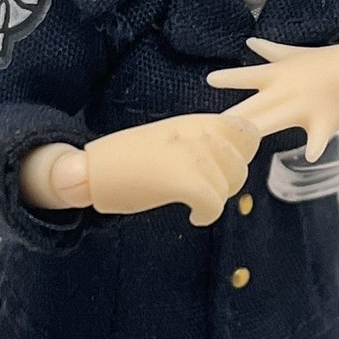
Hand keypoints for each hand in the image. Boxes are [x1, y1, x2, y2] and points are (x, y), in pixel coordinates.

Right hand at [84, 113, 258, 225]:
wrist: (92, 170)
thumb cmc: (129, 160)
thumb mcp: (171, 139)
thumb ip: (202, 143)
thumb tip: (232, 159)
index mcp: (195, 121)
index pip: (246, 130)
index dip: (244, 153)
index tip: (224, 168)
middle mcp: (197, 133)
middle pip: (241, 163)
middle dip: (230, 182)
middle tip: (208, 191)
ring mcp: (191, 155)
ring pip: (229, 185)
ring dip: (217, 199)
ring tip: (197, 203)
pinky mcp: (182, 180)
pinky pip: (214, 203)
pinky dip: (206, 215)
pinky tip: (194, 217)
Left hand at [207, 38, 338, 161]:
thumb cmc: (326, 62)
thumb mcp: (295, 54)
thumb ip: (271, 52)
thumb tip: (250, 43)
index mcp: (279, 75)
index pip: (248, 76)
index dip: (228, 78)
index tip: (209, 80)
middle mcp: (287, 91)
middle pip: (254, 105)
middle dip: (232, 116)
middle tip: (209, 126)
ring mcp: (305, 106)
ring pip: (277, 120)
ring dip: (260, 129)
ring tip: (244, 140)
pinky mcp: (325, 121)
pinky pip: (318, 137)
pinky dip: (315, 146)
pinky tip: (309, 156)